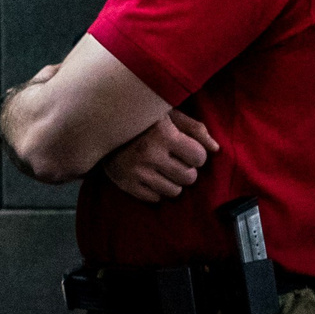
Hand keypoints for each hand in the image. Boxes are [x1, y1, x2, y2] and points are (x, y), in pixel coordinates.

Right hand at [98, 108, 220, 202]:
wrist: (98, 125)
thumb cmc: (141, 119)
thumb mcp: (167, 114)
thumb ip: (194, 129)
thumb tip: (215, 149)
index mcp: (163, 133)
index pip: (199, 157)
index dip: (196, 154)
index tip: (186, 148)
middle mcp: (149, 154)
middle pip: (189, 177)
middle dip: (186, 170)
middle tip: (175, 160)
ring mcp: (136, 171)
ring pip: (174, 191)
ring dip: (172, 181)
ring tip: (162, 169)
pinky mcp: (125, 184)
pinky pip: (155, 199)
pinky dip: (156, 190)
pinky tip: (149, 176)